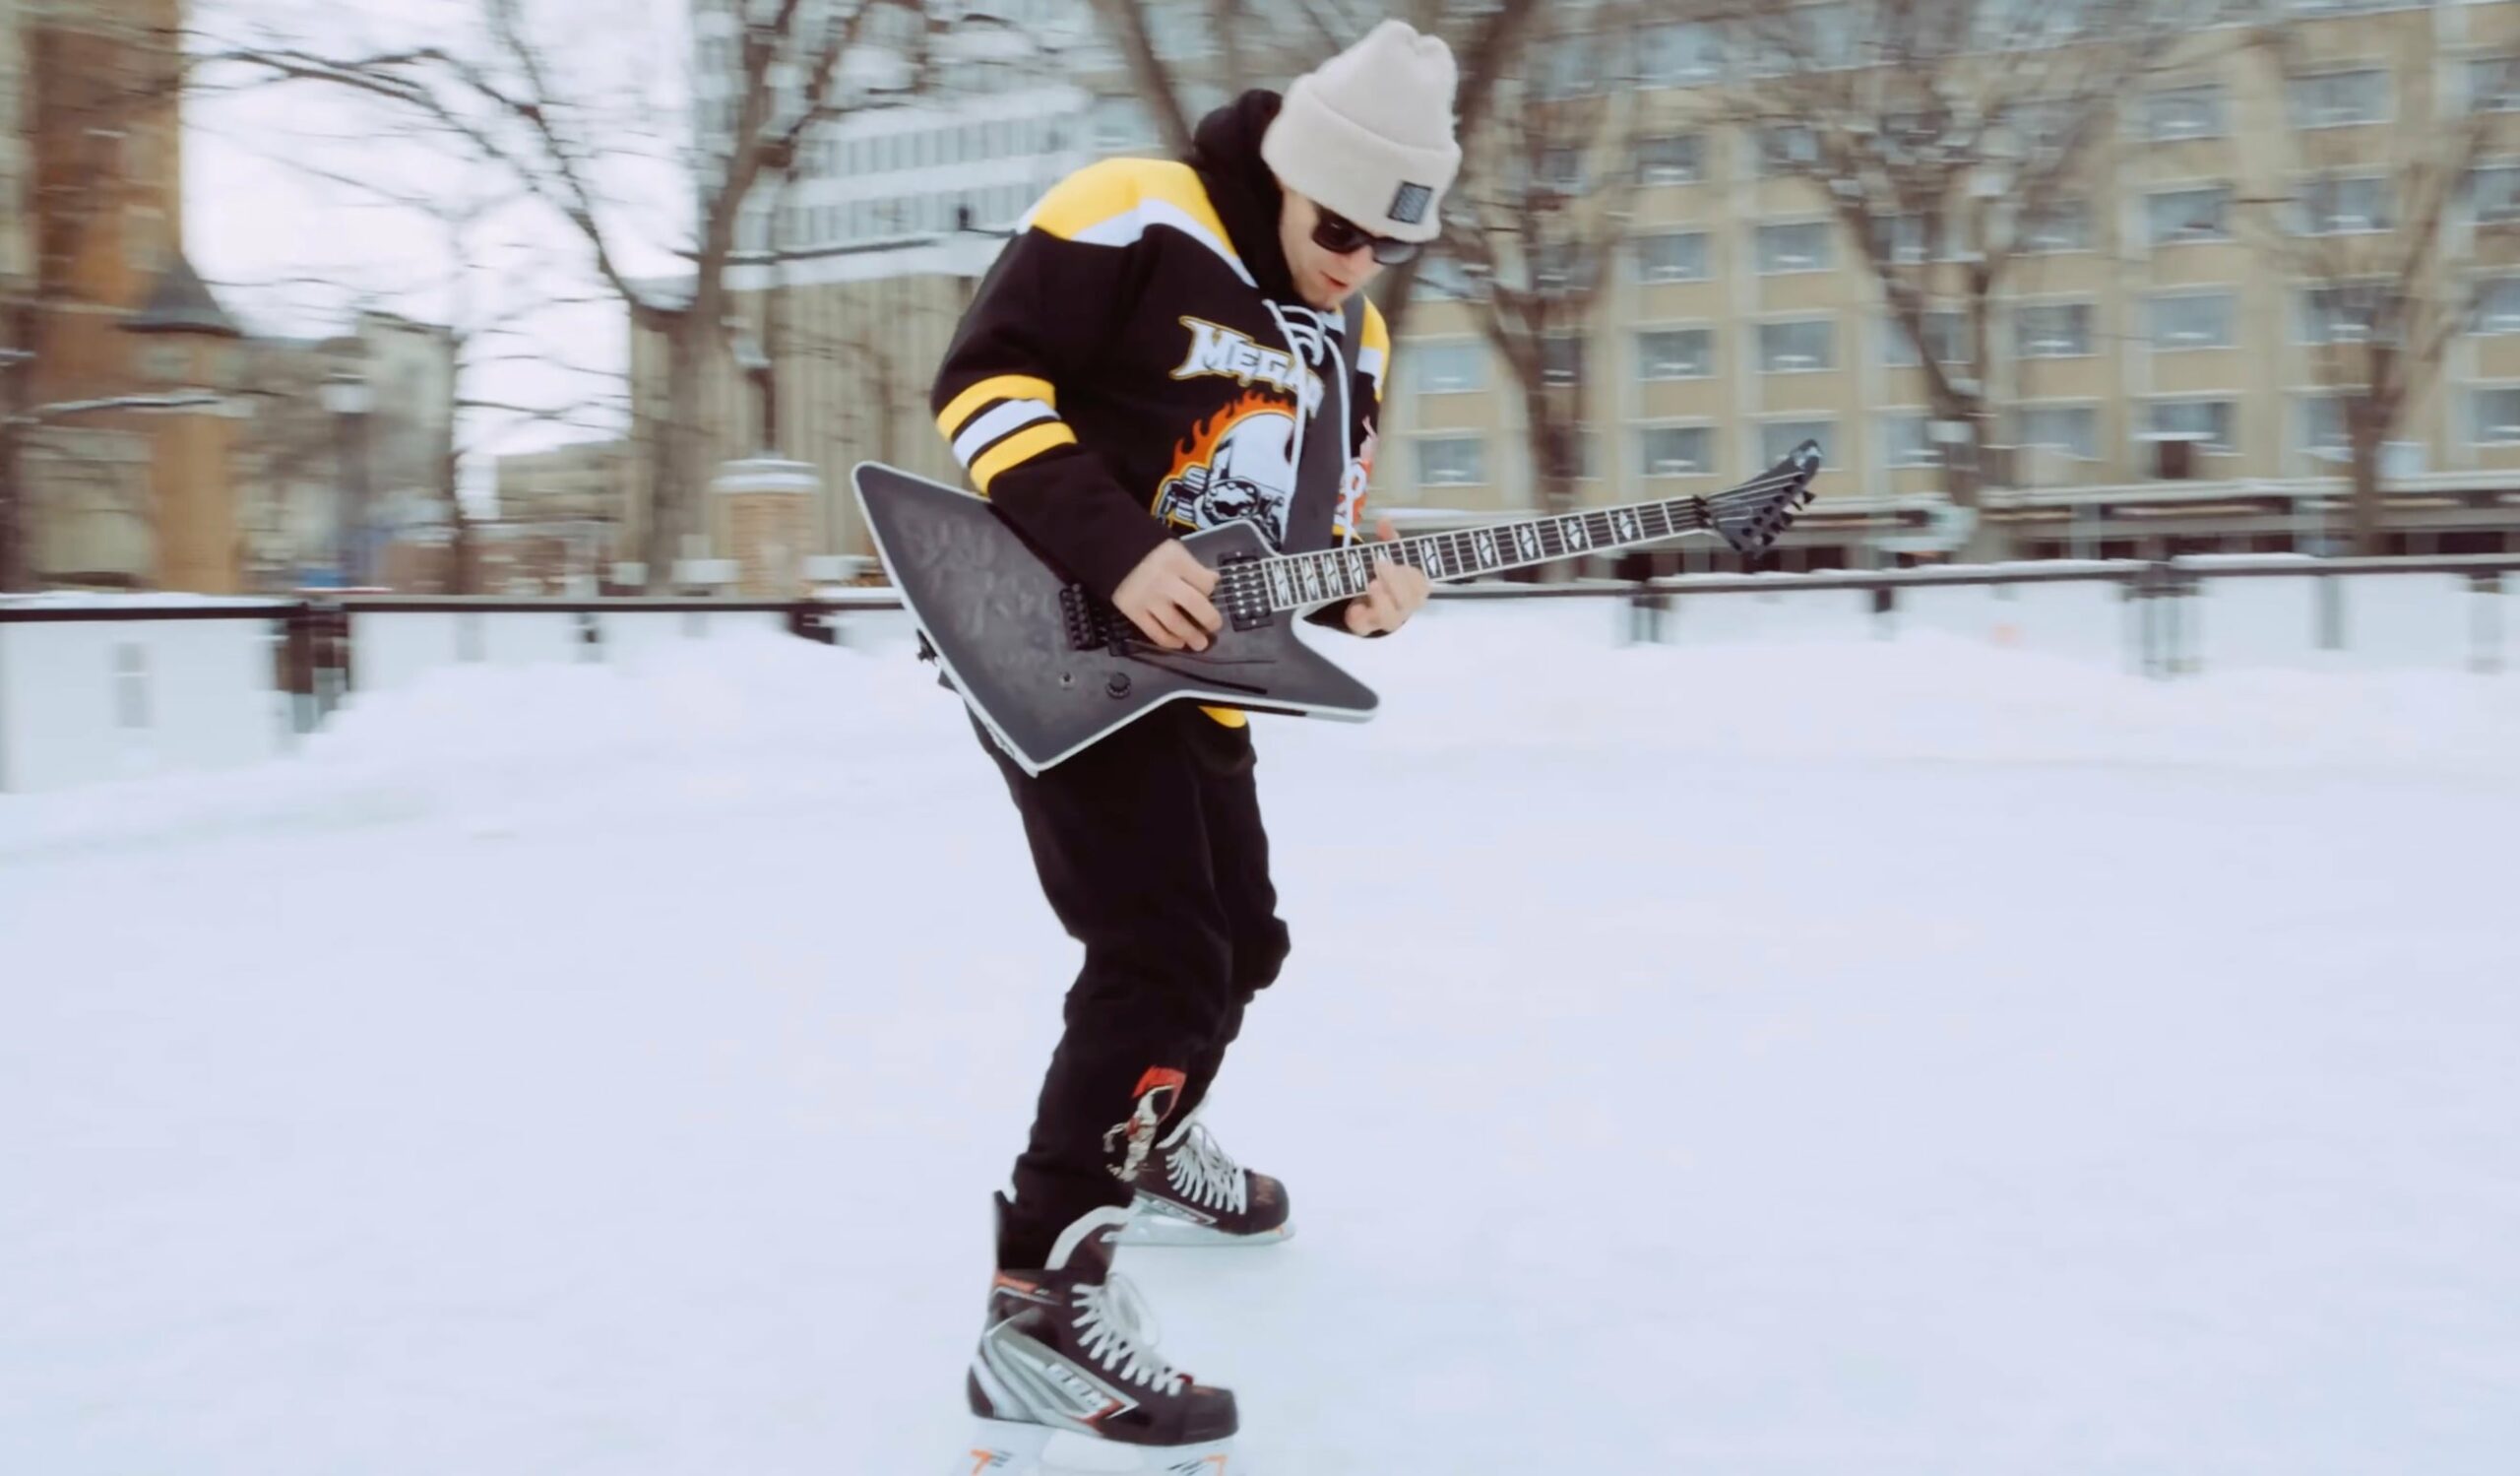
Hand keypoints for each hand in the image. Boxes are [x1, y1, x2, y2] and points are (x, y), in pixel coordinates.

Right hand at [1112, 539, 1222, 650]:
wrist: (1112, 552)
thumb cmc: (1149, 550)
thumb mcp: (1174, 550)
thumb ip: (1193, 566)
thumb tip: (1214, 580)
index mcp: (1177, 562)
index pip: (1204, 583)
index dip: (1210, 590)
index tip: (1208, 594)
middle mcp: (1164, 582)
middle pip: (1194, 604)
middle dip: (1209, 619)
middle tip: (1215, 626)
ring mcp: (1148, 599)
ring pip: (1175, 623)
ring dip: (1191, 636)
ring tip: (1200, 644)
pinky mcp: (1133, 612)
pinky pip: (1154, 632)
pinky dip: (1169, 641)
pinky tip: (1178, 643)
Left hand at [1344, 516, 1430, 635]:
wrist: (1366, 598)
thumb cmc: (1385, 574)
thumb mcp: (1388, 553)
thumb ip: (1388, 538)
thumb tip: (1384, 519)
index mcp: (1417, 589)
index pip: (1421, 584)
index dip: (1408, 573)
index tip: (1391, 558)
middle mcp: (1406, 607)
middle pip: (1408, 602)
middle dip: (1395, 583)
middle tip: (1380, 564)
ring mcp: (1387, 620)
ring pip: (1391, 619)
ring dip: (1382, 602)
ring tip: (1372, 584)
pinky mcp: (1366, 627)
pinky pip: (1365, 628)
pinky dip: (1359, 618)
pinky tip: (1355, 608)